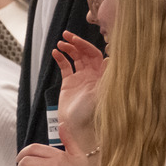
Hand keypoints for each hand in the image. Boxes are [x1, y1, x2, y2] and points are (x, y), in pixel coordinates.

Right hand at [53, 31, 106, 150]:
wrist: (78, 129)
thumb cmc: (91, 114)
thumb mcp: (100, 94)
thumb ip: (105, 77)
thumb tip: (111, 59)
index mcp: (101, 76)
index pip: (95, 54)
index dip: (86, 45)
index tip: (75, 40)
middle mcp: (93, 75)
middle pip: (85, 53)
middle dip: (76, 43)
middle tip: (66, 36)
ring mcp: (81, 79)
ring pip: (75, 58)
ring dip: (68, 49)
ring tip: (59, 44)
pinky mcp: (69, 84)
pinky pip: (65, 67)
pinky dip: (60, 59)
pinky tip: (55, 53)